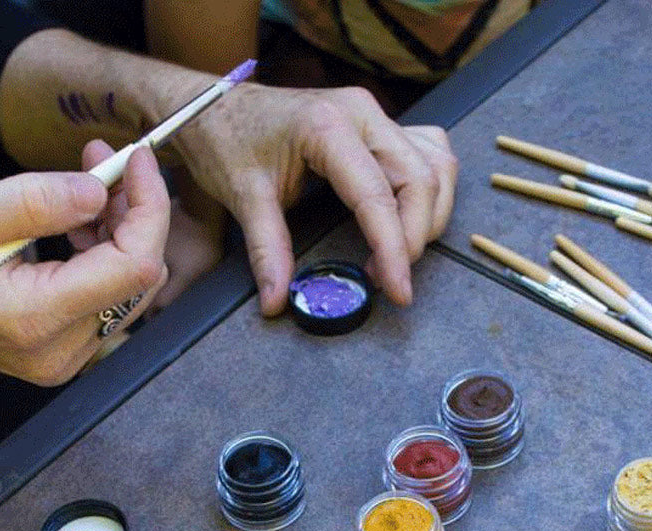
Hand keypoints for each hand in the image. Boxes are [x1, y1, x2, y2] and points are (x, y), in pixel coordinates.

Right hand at [0, 143, 169, 384]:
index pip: (132, 266)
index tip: (138, 160)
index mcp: (33, 318)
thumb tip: (95, 192)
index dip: (149, 208)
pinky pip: (107, 300)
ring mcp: (63, 358)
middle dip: (135, 212)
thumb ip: (29, 204)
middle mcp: (58, 350)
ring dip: (120, 230)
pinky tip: (77, 223)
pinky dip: (104, 255)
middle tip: (102, 160)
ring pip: (129, 289)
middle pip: (139, 278)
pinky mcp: (61, 352)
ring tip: (87, 183)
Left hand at [170, 84, 457, 313]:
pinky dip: (429, 189)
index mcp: (327, 127)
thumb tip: (277, 302)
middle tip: (389, 280)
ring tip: (398, 254)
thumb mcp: (243, 196)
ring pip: (435, 164)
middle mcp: (361, 114)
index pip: (377, 196)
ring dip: (429, 214)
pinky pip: (429, 151)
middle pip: (420, 180)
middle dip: (415, 238)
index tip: (399, 292)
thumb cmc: (228, 141)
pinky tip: (411, 216)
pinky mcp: (378, 124)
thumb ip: (265, 250)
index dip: (394, 249)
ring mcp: (374, 115)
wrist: (216, 108)